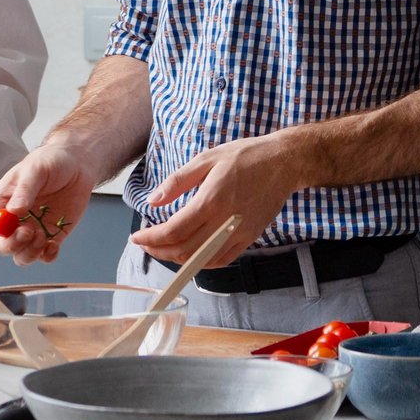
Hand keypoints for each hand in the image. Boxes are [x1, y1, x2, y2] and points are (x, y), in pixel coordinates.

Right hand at [0, 142, 97, 267]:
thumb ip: (24, 190)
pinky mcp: (52, 236)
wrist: (77, 163)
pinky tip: (53, 244)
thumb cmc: (50, 161)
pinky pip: (45, 257)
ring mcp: (34, 231)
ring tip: (42, 234)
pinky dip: (47, 256)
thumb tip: (13, 212)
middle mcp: (14, 221)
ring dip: (30, 252)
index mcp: (2, 203)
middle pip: (3, 246)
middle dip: (12, 244)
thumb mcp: (35, 169)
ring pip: (22, 256)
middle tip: (28, 231)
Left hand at [130, 133, 297, 267]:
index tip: (137, 237)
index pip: (174, 231)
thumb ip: (177, 182)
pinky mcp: (249, 238)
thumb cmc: (245, 156)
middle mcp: (225, 222)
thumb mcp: (205, 159)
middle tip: (145, 243)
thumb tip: (153, 200)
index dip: (151, 239)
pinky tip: (190, 253)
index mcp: (211, 201)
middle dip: (159, 251)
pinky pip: (222, 260)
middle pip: (184, 250)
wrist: (282, 163)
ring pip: (202, 260)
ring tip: (162, 248)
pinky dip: (201, 262)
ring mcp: (239, 233)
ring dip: (177, 259)